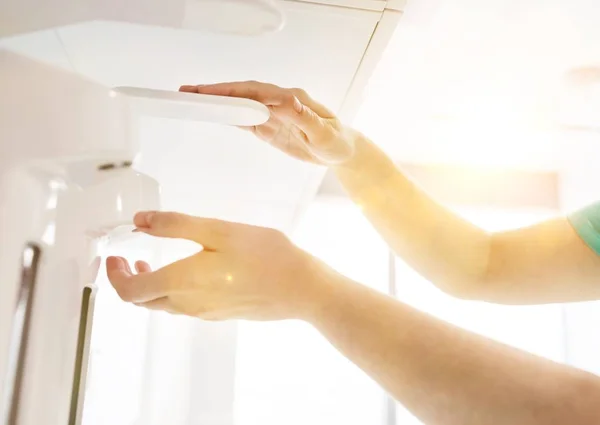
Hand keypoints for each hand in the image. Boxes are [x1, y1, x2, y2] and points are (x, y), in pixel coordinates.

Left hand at [106, 211, 333, 320]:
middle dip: (128, 281)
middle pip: (143, 302)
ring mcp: (203, 313)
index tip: (113, 257)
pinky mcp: (218, 314)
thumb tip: (140, 221)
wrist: (299, 288)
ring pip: (163, 305)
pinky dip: (170, 290)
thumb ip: (176, 225)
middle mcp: (187, 304)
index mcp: (182, 282)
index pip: (130, 291)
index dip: (114, 276)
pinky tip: (186, 272)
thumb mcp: (217, 230)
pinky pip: (183, 306)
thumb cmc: (263, 255)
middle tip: (127, 260)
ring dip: (149, 286)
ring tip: (150, 264)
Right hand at [179, 81, 356, 164]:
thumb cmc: (336, 141)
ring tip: (192, 100)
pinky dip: (229, 116)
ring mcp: (273, 114)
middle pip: (243, 94)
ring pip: (241, 105)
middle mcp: (279, 102)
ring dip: (218, 102)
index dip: (233, 91)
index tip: (212, 93)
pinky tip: (214, 114)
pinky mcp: (270, 127)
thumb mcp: (324, 133)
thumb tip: (286, 102)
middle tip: (189, 91)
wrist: (341, 151)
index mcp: (292, 100)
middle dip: (216, 92)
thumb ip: (305, 118)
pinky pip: (246, 119)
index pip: (256, 92)